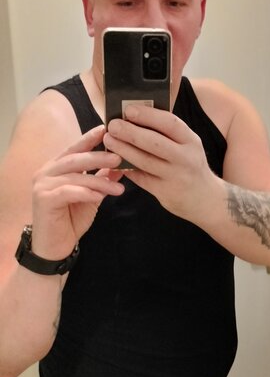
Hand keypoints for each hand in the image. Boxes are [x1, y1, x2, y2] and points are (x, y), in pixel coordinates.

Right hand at [31, 126, 124, 258]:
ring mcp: (42, 185)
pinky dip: (85, 192)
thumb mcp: (91, 196)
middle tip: (119, 158)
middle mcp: (46, 172)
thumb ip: (101, 179)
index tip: (107, 129)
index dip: (89, 138)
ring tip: (118, 187)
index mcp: (56, 167)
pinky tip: (100, 195)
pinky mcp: (43, 199)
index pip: (74, 148)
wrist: (55, 247)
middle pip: (75, 159)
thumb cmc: (70, 220)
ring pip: (74, 176)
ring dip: (98, 180)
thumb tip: (119, 166)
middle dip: (98, 157)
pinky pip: (68, 191)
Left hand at [103, 105, 215, 220]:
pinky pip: (141, 178)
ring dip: (123, 149)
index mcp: (191, 140)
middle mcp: (186, 158)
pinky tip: (114, 159)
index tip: (128, 109)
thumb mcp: (187, 145)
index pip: (170, 123)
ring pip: (144, 161)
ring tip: (109, 140)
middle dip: (130, 132)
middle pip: (155, 143)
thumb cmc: (190, 164)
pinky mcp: (165, 193)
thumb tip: (135, 115)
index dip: (148, 115)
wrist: (205, 198)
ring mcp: (175, 177)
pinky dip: (126, 167)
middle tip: (112, 125)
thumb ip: (167, 132)